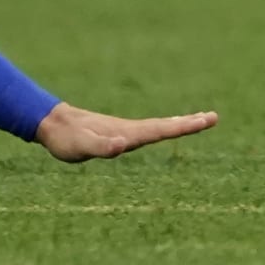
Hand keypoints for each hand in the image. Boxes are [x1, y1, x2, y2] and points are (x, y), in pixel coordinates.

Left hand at [33, 102, 218, 162]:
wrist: (50, 124)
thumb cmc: (66, 140)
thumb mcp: (82, 147)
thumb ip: (101, 146)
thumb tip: (122, 144)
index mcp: (127, 133)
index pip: (161, 130)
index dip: (184, 126)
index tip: (206, 119)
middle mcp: (129, 130)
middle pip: (165, 126)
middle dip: (189, 123)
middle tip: (214, 117)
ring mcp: (124, 130)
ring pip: (157, 127)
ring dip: (179, 124)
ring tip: (198, 120)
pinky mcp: (117, 133)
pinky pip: (146, 130)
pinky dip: (163, 128)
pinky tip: (165, 129)